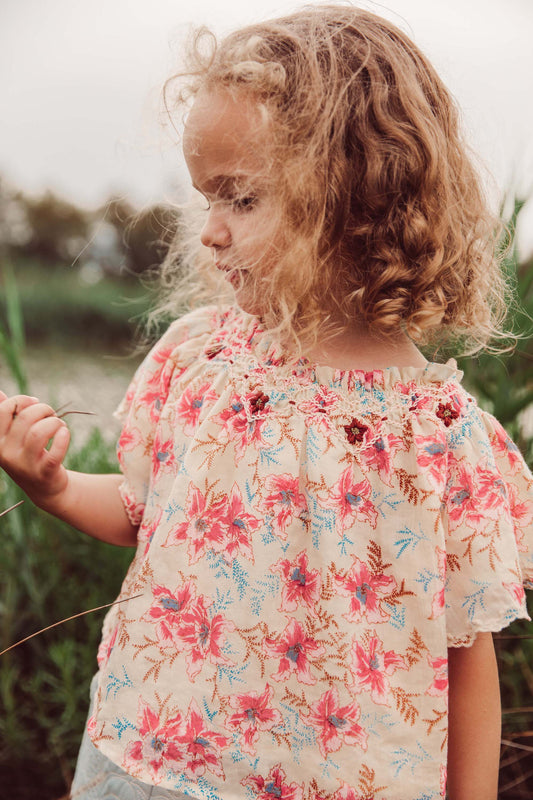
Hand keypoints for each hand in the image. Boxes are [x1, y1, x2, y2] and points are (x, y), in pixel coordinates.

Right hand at [0, 391, 70, 506]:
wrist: (45, 488)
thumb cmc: (29, 455)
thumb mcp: (13, 438)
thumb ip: (6, 416)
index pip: (4, 409)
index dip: (23, 400)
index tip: (35, 403)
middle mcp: (6, 453)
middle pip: (26, 418)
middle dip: (44, 409)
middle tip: (51, 415)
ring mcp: (24, 465)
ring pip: (39, 432)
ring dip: (55, 422)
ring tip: (59, 426)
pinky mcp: (44, 473)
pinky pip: (55, 452)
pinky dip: (63, 438)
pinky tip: (65, 433)